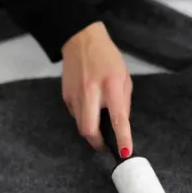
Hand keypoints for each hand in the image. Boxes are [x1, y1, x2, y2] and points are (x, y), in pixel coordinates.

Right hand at [61, 22, 132, 156]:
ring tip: (99, 125)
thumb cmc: (106, 58)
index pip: (118, 118)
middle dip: (98, 143)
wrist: (81, 40)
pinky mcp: (66, 96)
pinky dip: (84, 118)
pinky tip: (89, 107)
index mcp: (111, 85)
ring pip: (81, 126)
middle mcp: (91, 91)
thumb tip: (121, 125)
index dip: (122, 138)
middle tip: (105, 145)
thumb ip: (124, 102)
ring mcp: (76, 95)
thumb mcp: (124, 77)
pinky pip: (76, 116)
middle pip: (90, 130)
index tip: (125, 152)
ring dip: (91, 132)